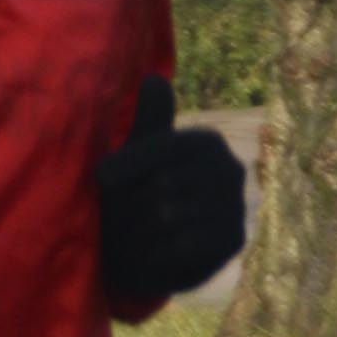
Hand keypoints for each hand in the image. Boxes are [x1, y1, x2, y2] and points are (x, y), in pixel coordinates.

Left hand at [94, 78, 249, 314]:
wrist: (146, 256)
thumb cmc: (134, 197)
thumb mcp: (134, 156)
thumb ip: (148, 121)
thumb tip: (154, 79)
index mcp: (206, 142)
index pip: (165, 146)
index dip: (129, 163)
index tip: (100, 179)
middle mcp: (230, 169)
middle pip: (165, 183)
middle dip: (131, 202)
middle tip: (121, 217)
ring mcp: (236, 205)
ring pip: (169, 216)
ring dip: (139, 229)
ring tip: (132, 235)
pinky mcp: (233, 240)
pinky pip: (183, 245)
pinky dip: (157, 252)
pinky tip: (150, 253)